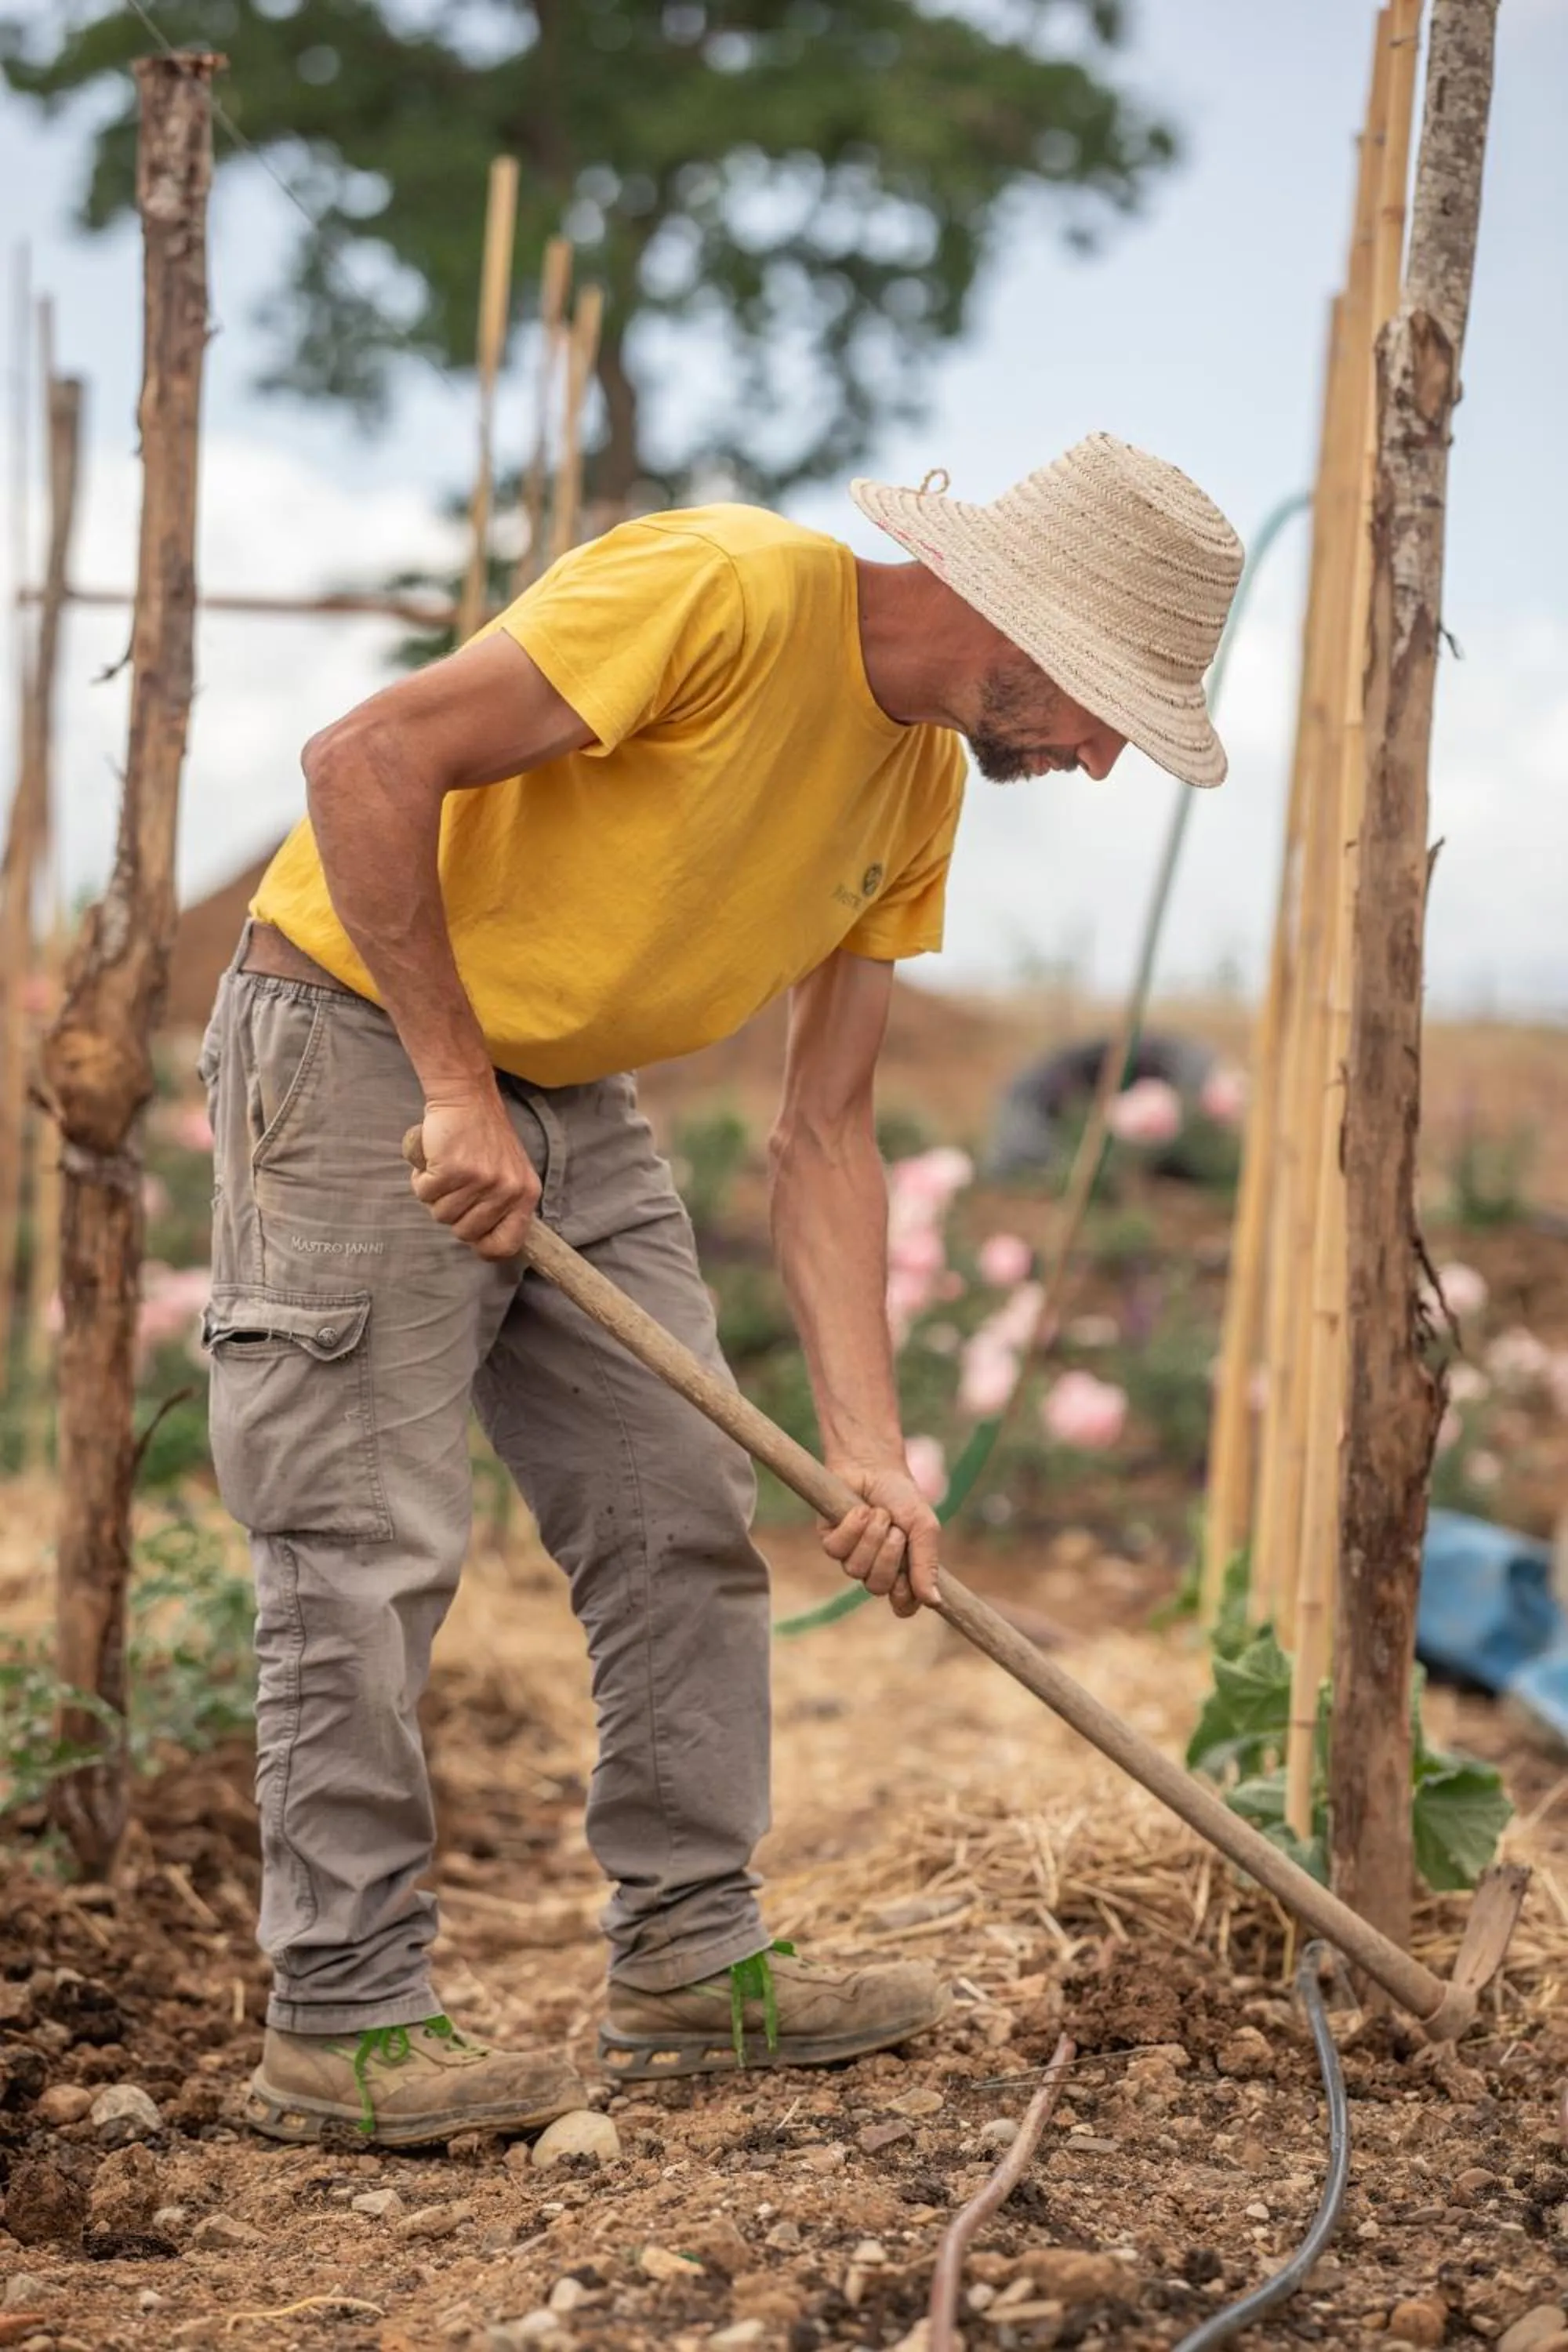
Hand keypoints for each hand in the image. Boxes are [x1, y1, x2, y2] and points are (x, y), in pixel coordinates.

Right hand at [409, 1087, 540, 1258]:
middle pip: (466, 1233)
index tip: (473, 1238)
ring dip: (435, 1195)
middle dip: (452, 1214)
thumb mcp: (510, 1172)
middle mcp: (506, 1190)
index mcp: (525, 1194)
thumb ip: (503, 1206)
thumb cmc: (484, 1137)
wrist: (466, 1097)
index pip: (507, 1244)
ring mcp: (480, 1180)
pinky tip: (433, 1160)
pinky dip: (421, 1179)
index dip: (484, 1246)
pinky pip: (425, 1193)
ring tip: (446, 1168)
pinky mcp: (452, 1169)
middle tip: (455, 1186)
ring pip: (441, 1215)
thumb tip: (486, 1244)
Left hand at [818, 1459, 941, 1618]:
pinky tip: (858, 1510)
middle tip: (895, 1528)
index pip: (903, 1605)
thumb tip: (934, 1602)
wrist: (873, 1465)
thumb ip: (928, 1564)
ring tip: (878, 1513)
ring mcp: (851, 1557)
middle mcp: (875, 1568)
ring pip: (856, 1570)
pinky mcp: (831, 1542)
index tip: (907, 1581)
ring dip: (871, 1537)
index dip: (904, 1599)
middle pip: (877, 1587)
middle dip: (889, 1555)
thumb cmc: (902, 1497)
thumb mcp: (924, 1528)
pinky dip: (851, 1528)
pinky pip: (837, 1551)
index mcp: (902, 1570)